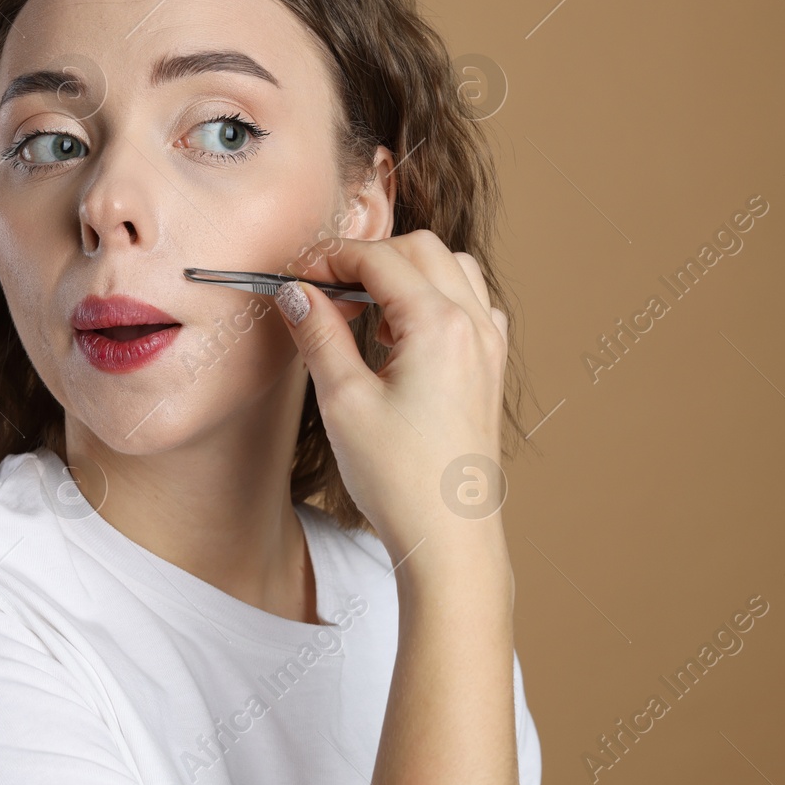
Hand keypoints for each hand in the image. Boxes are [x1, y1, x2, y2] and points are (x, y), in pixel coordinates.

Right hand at [274, 229, 511, 565]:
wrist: (449, 537)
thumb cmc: (400, 478)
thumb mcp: (344, 400)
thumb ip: (319, 333)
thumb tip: (295, 291)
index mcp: (439, 325)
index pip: (379, 258)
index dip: (330, 257)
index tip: (295, 276)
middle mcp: (473, 325)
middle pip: (420, 248)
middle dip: (367, 257)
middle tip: (323, 288)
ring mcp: (488, 345)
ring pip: (451, 268)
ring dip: (404, 272)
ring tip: (362, 310)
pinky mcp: (489, 368)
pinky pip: (470, 304)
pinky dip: (435, 297)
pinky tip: (402, 334)